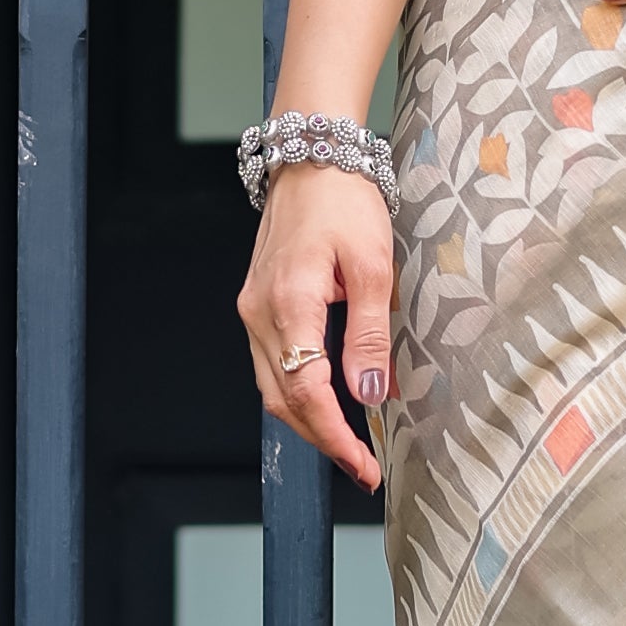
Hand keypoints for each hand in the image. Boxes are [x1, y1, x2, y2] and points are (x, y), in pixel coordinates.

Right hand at [236, 159, 391, 493]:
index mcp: (288, 304)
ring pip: (273, 387)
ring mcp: (252, 311)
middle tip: (363, 466)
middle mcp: (259, 314)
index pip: (306, 392)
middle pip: (283, 400)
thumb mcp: (372, 266)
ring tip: (350, 442)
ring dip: (309, 420)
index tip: (364, 465)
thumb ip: (369, 335)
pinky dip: (298, 391)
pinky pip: (272, 363)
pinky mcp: (257, 306)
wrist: (311, 160)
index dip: (335, 436)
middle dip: (323, 439)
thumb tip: (369, 394)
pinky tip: (329, 400)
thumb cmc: (345, 203)